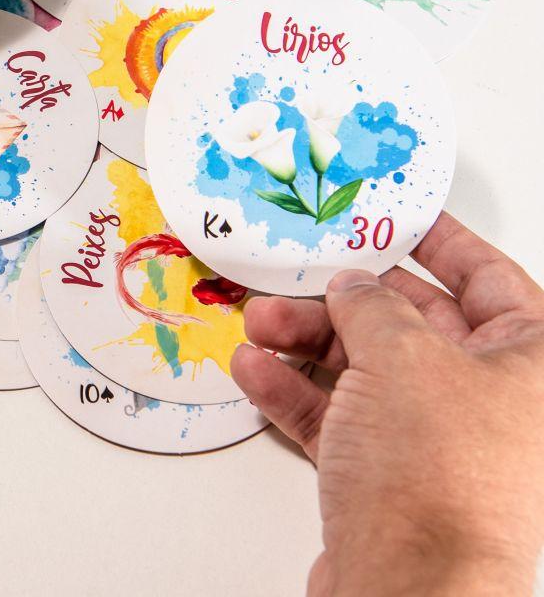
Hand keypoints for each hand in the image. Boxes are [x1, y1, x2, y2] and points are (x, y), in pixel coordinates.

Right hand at [231, 213, 543, 595]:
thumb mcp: (401, 354)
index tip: (401, 217)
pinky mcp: (392, 480)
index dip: (442, 241)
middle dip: (346, 301)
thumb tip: (354, 287)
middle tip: (304, 277)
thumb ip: (372, 304)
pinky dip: (298, 394)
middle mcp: (493, 403)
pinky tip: (258, 372)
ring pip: (368, 371)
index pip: (490, 279)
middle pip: (413, 326)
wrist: (411, 594)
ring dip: (308, 343)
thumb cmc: (437, 472)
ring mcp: (440, 444)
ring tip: (261, 324)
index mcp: (530, 363)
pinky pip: (342, 419)